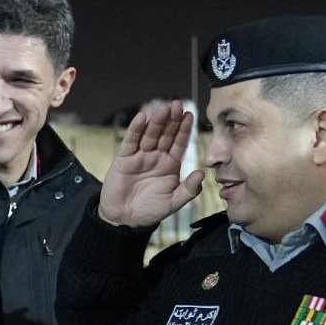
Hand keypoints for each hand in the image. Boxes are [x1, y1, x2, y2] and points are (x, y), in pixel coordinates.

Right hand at [98, 100, 203, 228]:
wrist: (124, 220)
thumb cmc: (150, 211)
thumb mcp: (173, 203)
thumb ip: (188, 190)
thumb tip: (201, 174)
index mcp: (170, 165)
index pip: (179, 143)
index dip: (183, 130)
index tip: (190, 115)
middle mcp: (156, 157)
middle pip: (165, 134)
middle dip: (171, 120)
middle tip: (178, 104)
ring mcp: (140, 156)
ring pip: (149, 135)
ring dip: (156, 121)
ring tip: (163, 108)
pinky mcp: (124, 158)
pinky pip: (130, 141)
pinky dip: (135, 129)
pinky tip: (141, 118)